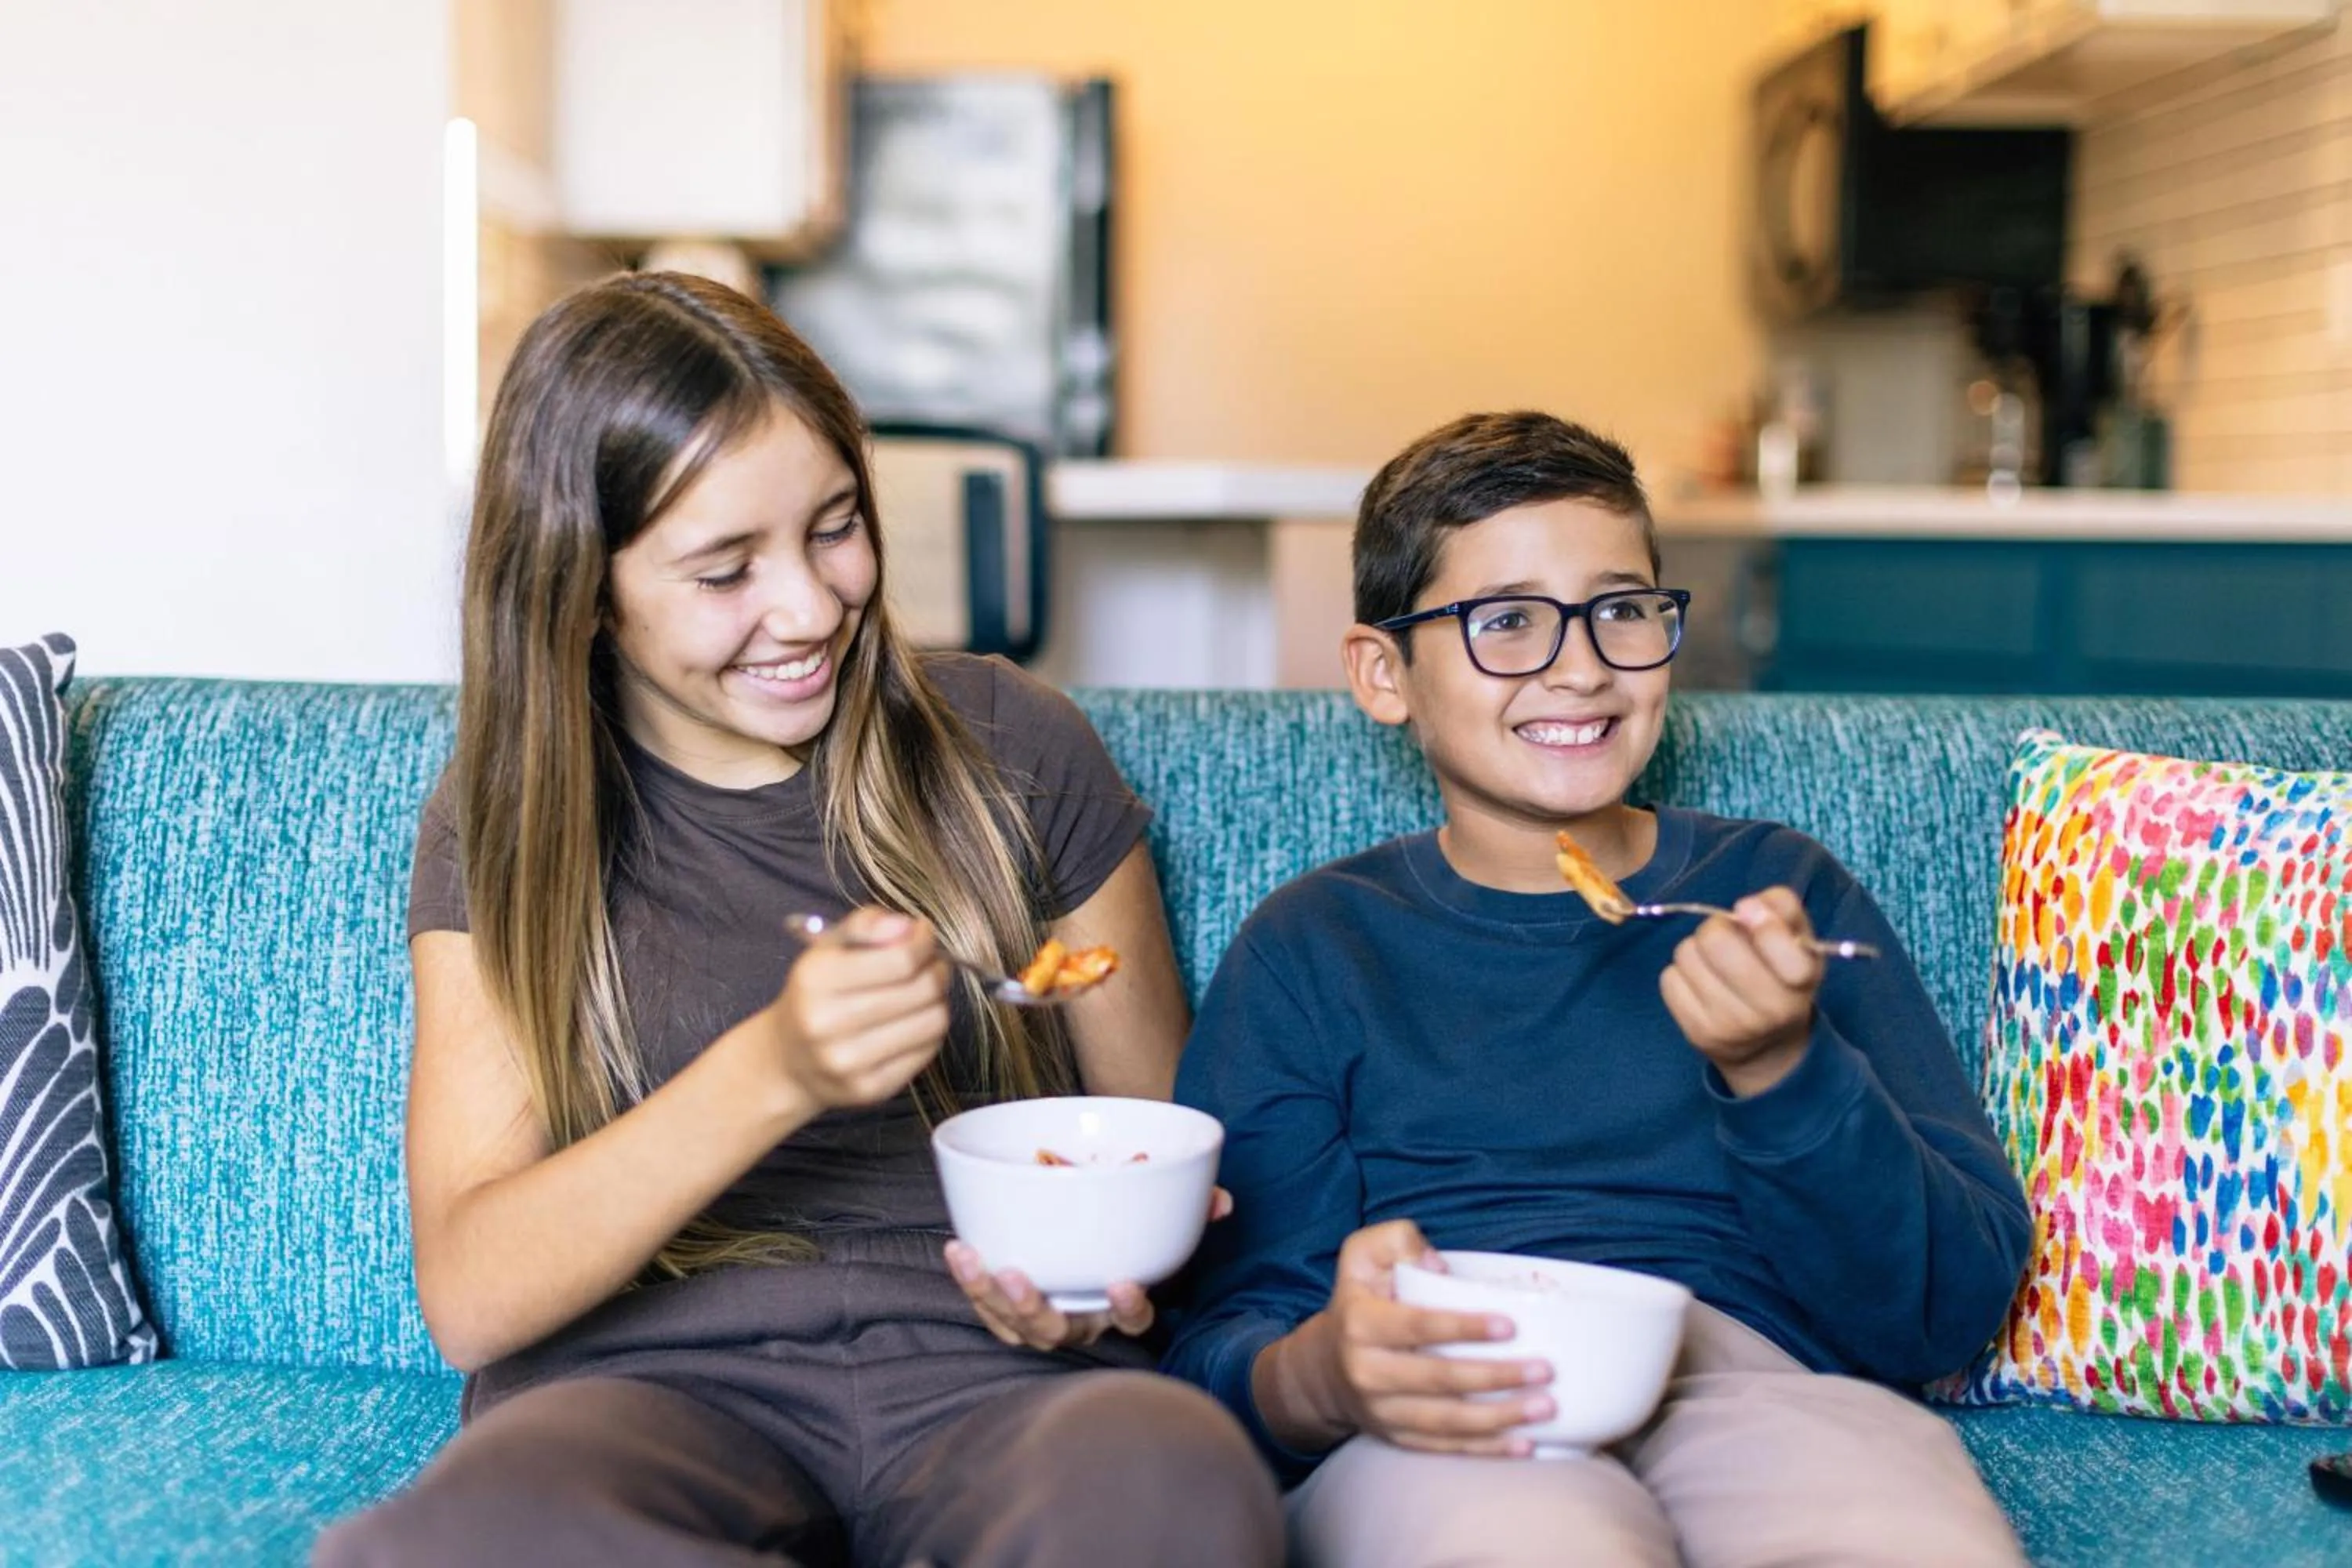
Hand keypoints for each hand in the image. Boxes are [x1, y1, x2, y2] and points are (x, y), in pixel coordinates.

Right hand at [762, 909, 949, 1112]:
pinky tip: (913, 1022)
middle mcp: (827, 1024)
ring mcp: (849, 1062)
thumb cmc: (815, 995)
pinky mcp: (870, 1089)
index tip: (924, 935)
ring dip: (938, 1000)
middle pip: (922, 989)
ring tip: (924, 992)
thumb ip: (866, 925)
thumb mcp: (827, 949)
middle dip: (936, 969)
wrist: (787, 1061)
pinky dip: (930, 1030)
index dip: (924, 942)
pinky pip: (928, 1051)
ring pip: (932, 1021)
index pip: (900, 959)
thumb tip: (908, 926)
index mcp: (816, 980)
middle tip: (932, 964)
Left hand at [945, 1187, 1234, 1350]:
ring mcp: (1042, 1322)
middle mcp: (1080, 1322)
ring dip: (986, 1294)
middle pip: (1057, 1332)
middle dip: (1033, 1307)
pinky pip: (988, 1310)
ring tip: (968, 1255)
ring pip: (1014, 1325)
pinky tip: (958, 1251)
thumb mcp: (1159, 1227)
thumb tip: (1221, 1201)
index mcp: (1116, 1307)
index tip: (1122, 1281)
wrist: (1085, 1248)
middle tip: (1013, 1273)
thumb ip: (1191, 1212)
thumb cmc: (1125, 1239)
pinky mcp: (1009, 1314)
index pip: (1132, 1322)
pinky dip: (969, 1284)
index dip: (1128, 1308)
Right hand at [1307, 1220, 1553, 1456]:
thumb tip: (1439, 1266)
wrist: (1324, 1367)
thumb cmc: (1360, 1300)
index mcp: (1362, 1324)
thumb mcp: (1363, 1255)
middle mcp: (1369, 1371)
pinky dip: (1486, 1450)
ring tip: (1545, 1407)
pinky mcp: (1397, 1438)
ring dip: (1501, 1418)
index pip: (1418, 1327)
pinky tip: (1523, 1445)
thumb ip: (1398, 1241)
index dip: (1463, 1328)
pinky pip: (1446, 1447)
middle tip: (1544, 1370)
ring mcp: (1383, 1411)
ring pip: (1447, 1421)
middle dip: (1496, 1376)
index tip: (1509, 1326)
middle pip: (1439, 1379)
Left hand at [1659, 887, 1823, 1095]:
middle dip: (1717, 927)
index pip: (1778, 943)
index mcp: (1803, 979)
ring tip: (1716, 962)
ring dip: (1697, 950)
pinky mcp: (1697, 1033)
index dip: (1761, 921)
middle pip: (1715, 940)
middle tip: (1729, 937)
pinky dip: (1683, 973)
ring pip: (1687, 954)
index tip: (1751, 912)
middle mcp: (1769, 1009)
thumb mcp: (1799, 939)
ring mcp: (1731, 1025)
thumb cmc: (1782, 977)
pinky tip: (1703, 983)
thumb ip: (1782, 908)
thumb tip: (1747, 906)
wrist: (1765, 1045)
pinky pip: (1669, 979)